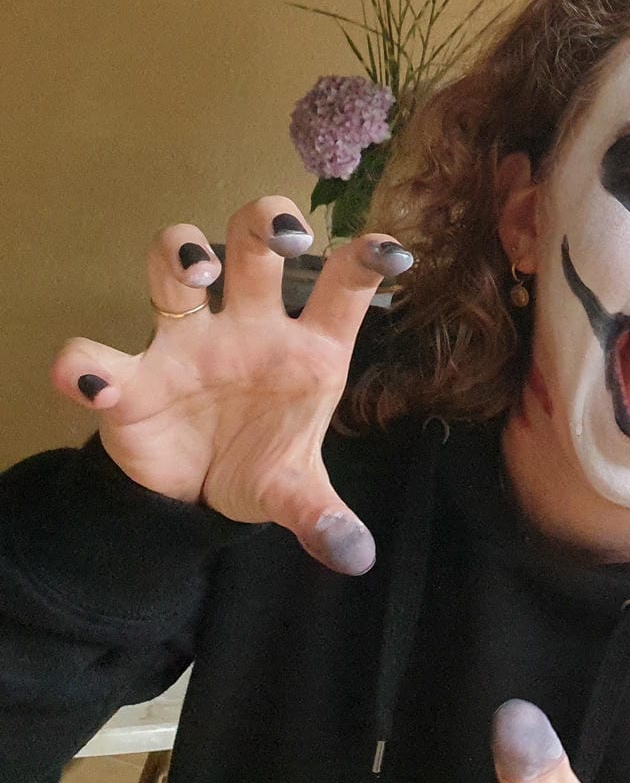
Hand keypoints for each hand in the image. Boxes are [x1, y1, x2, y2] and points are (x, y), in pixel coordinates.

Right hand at [49, 196, 411, 573]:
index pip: (342, 290)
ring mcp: (187, 343)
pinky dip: (84, 366)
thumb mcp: (296, 494)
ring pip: (175, 264)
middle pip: (254, 247)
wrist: (194, 497)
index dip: (364, 260)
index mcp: (307, 349)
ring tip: (196, 277)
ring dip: (180, 256)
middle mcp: (249, 329)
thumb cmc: (259, 465)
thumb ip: (324, 517)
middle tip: (282, 239)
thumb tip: (354, 556)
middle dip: (264, 226)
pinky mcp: (130, 379)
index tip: (391, 248)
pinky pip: (94, 358)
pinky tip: (95, 385)